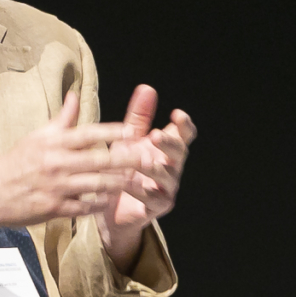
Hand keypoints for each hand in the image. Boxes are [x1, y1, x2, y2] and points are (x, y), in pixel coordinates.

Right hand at [0, 90, 147, 229]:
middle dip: (126, 159)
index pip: (87, 133)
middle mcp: (57, 163)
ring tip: (136, 180)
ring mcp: (57, 187)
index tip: (132, 129)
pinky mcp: (55, 208)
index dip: (112, 131)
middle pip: (99, 159)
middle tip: (147, 158)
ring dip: (118, 183)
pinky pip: (84, 206)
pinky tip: (112, 200)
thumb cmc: (17, 162)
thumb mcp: (37, 137)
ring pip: (96, 184)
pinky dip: (99, 204)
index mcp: (53, 143)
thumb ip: (62, 119)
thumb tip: (75, 96)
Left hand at [99, 84, 196, 268]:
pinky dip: (140, 190)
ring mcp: (166, 188)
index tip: (177, 114)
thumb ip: (139, 117)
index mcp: (167, 149)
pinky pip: (152, 198)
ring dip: (155, 167)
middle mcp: (172, 167)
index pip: (184, 135)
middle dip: (170, 143)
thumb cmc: (122, 170)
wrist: (111, 208)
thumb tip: (147, 87)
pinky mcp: (156, 207)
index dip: (185, 125)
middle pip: (180, 153)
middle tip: (156, 135)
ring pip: (167, 176)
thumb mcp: (128, 140)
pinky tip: (127, 183)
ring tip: (143, 162)